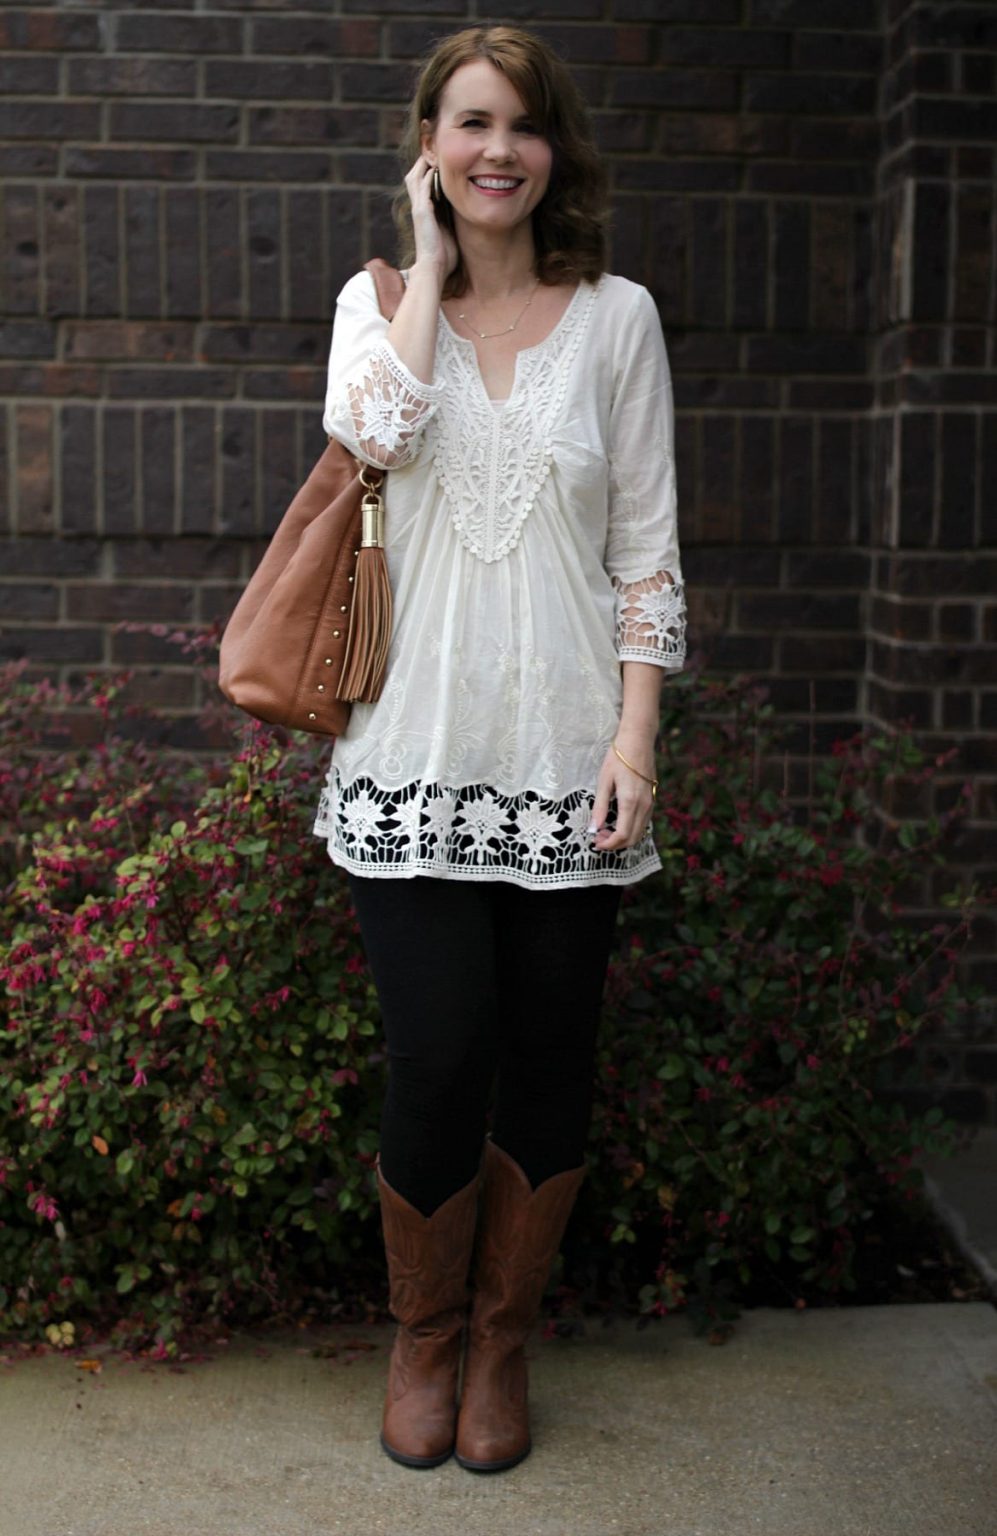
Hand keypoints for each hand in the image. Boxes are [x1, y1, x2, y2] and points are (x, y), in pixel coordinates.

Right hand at [404, 155, 458, 279]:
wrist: (434, 268)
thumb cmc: (444, 256)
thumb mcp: (449, 232)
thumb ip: (451, 220)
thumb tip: (464, 213)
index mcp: (425, 212)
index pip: (422, 184)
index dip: (427, 171)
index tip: (440, 160)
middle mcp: (418, 207)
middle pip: (414, 177)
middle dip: (422, 163)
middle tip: (434, 150)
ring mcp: (418, 208)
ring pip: (414, 178)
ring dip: (423, 164)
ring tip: (433, 152)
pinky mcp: (421, 211)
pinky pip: (422, 187)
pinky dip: (427, 175)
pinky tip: (436, 166)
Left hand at [589, 731, 655, 852]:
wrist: (638, 741)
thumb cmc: (618, 758)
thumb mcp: (604, 781)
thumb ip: (600, 807)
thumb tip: (593, 828)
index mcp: (630, 802)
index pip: (622, 835)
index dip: (609, 844)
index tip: (595, 843)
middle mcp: (644, 806)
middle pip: (633, 838)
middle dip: (615, 844)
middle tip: (598, 837)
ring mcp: (650, 803)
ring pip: (640, 832)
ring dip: (623, 838)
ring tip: (605, 830)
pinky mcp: (651, 799)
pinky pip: (643, 823)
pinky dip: (631, 830)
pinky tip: (617, 822)